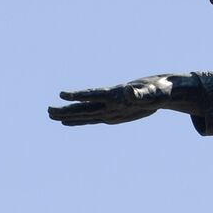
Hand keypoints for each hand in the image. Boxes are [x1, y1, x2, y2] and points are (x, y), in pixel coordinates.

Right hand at [47, 73, 202, 125]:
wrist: (165, 91)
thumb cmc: (161, 90)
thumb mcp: (153, 93)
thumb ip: (140, 93)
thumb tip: (128, 91)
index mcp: (117, 94)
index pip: (94, 95)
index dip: (79, 95)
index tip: (62, 95)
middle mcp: (110, 101)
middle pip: (85, 105)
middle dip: (67, 109)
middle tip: (47, 111)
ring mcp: (111, 107)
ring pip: (86, 112)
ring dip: (70, 115)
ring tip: (51, 115)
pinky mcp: (114, 114)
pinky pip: (94, 118)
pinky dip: (81, 120)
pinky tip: (69, 122)